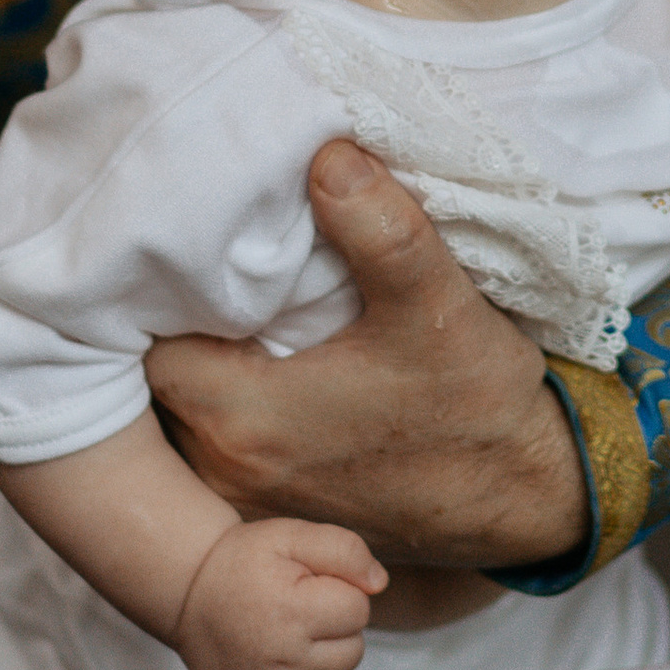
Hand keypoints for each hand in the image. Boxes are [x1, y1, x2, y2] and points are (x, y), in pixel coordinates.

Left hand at [147, 142, 587, 568]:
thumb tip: (329, 155)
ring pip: (177, 422)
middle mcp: (227, 472)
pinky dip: (220, 409)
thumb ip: (381, 229)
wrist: (529, 498)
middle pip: (148, 386)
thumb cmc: (478, 408)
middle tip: (190, 263)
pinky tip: (258, 360)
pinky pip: (213, 453)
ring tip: (220, 305)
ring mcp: (248, 502)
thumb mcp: (437, 305)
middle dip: (165, 325)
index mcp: (245, 418)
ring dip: (194, 369)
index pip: (140, 345)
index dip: (145, 293)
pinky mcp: (275, 514)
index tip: (172, 245)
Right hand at [172, 518, 385, 669]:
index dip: (342, 588)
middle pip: (355, 644)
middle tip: (302, 603)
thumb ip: (343, 550)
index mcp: (291, 611)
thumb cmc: (242, 562)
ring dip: (333, 651)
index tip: (312, 582)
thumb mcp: (291, 536)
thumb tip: (379, 582)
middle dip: (339, 621)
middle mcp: (284, 657)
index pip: (359, 607)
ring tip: (298, 629)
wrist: (191, 595)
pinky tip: (297, 656)